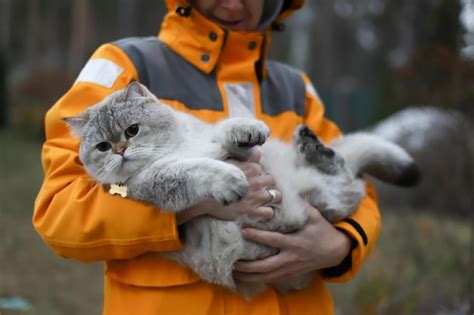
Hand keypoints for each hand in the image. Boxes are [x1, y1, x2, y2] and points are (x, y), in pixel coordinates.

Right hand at [176, 151, 281, 223]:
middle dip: (268, 184)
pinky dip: (266, 212)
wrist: (202, 198)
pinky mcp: (251, 212)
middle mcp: (255, 182)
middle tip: (262, 189)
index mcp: (250, 168)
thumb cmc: (212, 180)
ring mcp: (254, 197)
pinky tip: (260, 211)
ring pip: (276, 196)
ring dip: (272, 197)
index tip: (252, 178)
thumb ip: (246, 159)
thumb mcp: (228, 165)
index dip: (258, 174)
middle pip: (272, 181)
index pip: (262, 169)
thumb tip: (259, 153)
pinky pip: (269, 213)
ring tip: (266, 200)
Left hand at [233, 203, 351, 283]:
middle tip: (232, 261)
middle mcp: (291, 258)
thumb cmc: (323, 231)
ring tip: (232, 272)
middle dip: (248, 266)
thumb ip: (300, 204)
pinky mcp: (291, 275)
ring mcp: (290, 269)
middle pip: (266, 266)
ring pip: (266, 277)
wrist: (336, 251)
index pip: (274, 240)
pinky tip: (244, 279)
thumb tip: (284, 189)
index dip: (258, 236)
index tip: (243, 231)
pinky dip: (257, 280)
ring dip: (249, 276)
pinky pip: (272, 280)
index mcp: (295, 242)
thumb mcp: (314, 215)